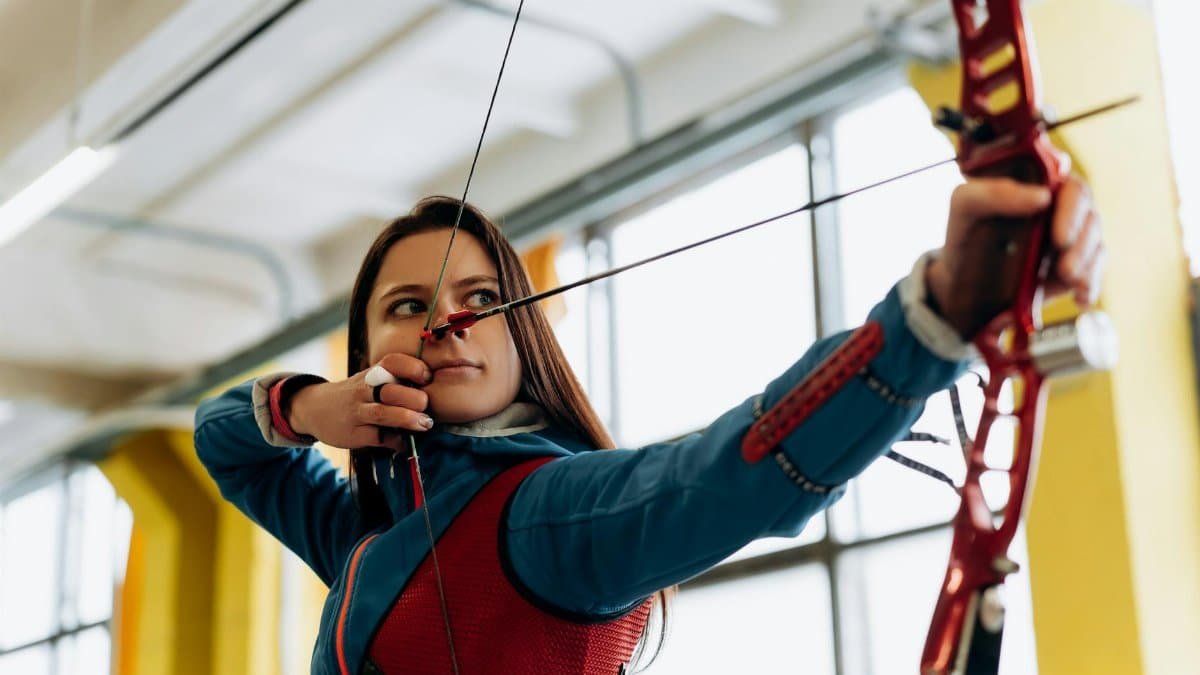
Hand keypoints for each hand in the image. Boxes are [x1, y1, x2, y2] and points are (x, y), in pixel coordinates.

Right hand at [287, 353, 434, 448]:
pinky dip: (395, 441)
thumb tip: (435, 392)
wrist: (315, 408)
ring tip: (425, 424)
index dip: (413, 368)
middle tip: (427, 405)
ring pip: (383, 413)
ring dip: (408, 419)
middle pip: (391, 389)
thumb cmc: (357, 393)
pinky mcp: (353, 434)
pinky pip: (378, 438)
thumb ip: (397, 382)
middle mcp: (364, 390)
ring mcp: (357, 412)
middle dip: (414, 398)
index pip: (393, 362)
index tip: (428, 377)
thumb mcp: (371, 379)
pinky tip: (404, 443)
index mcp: (372, 373)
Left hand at [927, 174, 1104, 336]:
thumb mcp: (965, 206)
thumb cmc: (965, 233)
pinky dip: (1091, 284)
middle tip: (1063, 260)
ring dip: (1086, 261)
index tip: (1058, 232)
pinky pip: (1093, 271)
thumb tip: (1042, 197)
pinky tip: (1082, 297)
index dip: (1071, 205)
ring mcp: (1071, 236)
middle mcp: (1062, 207)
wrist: (963, 282)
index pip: (1069, 185)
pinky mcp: (1074, 265)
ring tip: (1067, 277)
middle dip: (1080, 237)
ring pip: (1094, 242)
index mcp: (1040, 184)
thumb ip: (993, 192)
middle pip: (1088, 214)